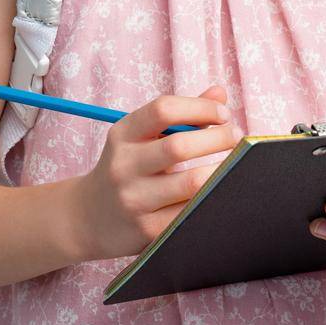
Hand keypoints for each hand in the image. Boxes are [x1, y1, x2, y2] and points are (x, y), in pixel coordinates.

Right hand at [71, 84, 243, 261]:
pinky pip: (190, 213)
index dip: (200, 107)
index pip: (163, 109)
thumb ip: (181, 115)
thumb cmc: (129, 168)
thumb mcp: (142, 137)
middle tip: (236, 137)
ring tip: (236, 165)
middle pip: (179, 146)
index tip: (223, 114)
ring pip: (191, 183)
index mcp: (123, 134)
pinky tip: (219, 192)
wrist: (89, 218)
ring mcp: (134, 200)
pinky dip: (211, 200)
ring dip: (222, 171)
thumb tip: (220, 93)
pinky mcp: (147, 231)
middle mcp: (124, 165)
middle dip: (218, 138)